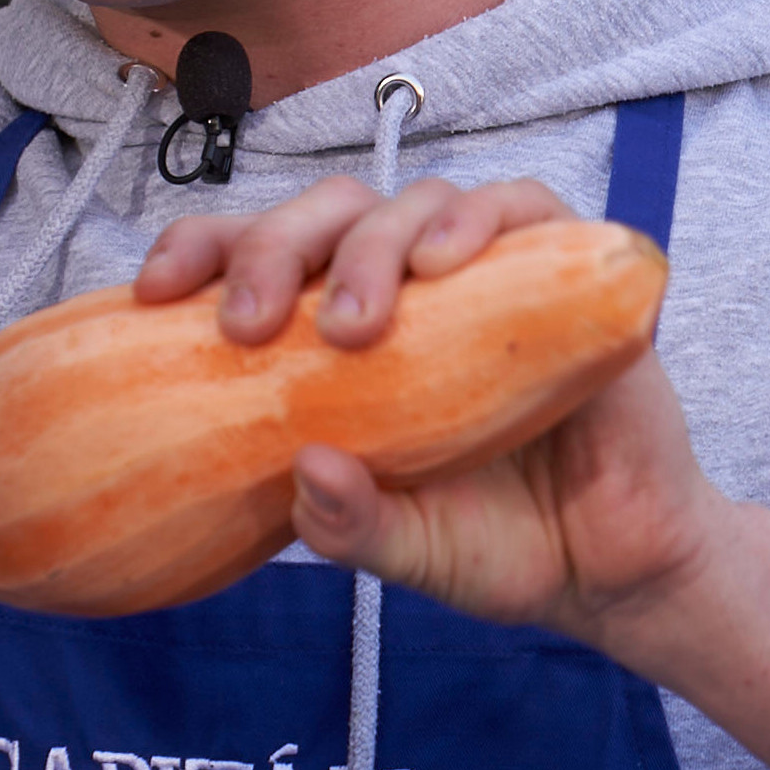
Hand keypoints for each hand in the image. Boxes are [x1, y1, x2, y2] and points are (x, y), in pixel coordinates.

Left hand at [130, 177, 745, 650]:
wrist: (614, 570)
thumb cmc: (498, 547)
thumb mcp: (406, 553)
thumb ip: (350, 526)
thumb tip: (305, 471)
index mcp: (345, 340)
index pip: (261, 258)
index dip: (204, 250)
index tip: (155, 294)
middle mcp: (412, 292)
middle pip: (330, 212)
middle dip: (277, 246)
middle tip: (252, 324)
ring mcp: (490, 277)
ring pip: (415, 199)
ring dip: (373, 243)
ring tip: (357, 322)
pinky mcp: (567, 274)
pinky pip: (525, 208)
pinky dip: (479, 220)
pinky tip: (447, 263)